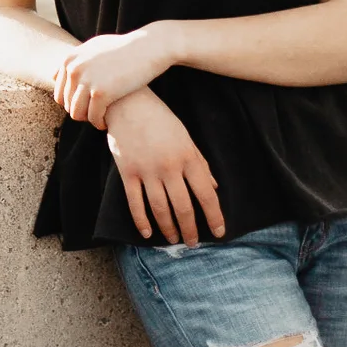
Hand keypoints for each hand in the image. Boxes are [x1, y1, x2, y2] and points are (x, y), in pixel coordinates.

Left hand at [52, 25, 175, 129]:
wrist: (147, 47)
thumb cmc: (123, 48)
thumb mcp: (94, 48)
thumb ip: (74, 61)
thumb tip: (55, 75)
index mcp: (69, 59)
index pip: (59, 93)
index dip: (73, 104)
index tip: (88, 106)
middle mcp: (74, 69)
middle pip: (67, 105)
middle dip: (81, 112)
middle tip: (96, 113)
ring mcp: (86, 81)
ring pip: (77, 114)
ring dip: (89, 119)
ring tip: (101, 118)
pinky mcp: (101, 93)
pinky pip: (93, 117)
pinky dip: (99, 123)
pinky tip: (108, 122)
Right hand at [105, 89, 224, 245]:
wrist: (129, 103)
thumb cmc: (161, 120)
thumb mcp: (186, 138)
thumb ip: (200, 163)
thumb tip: (214, 188)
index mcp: (188, 157)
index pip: (206, 194)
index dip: (214, 216)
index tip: (219, 232)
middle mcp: (169, 166)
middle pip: (183, 207)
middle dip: (190, 229)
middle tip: (192, 243)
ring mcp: (147, 170)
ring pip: (160, 208)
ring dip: (168, 228)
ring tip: (174, 239)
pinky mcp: (127, 172)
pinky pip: (135, 202)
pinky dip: (141, 220)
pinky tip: (148, 232)